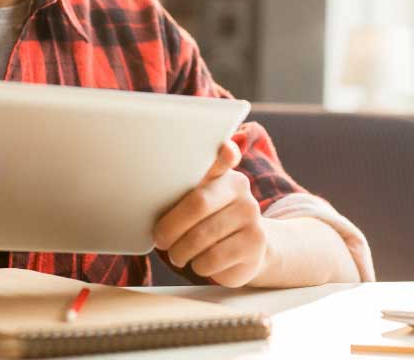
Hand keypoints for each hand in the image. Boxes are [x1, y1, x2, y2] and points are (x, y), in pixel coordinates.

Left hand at [152, 139, 268, 286]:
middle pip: (198, 204)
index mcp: (227, 177)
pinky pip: (213, 259)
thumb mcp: (200, 202)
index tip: (224, 147)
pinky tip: (200, 262)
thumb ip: (186, 190)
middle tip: (161, 240)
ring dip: (180, 252)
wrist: (249, 249)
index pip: (220, 162)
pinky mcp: (255, 246)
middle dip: (171, 227)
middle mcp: (243, 193)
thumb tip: (159, 183)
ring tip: (178, 254)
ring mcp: (252, 219)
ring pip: (202, 238)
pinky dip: (198, 266)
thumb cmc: (210, 222)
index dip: (223, 154)